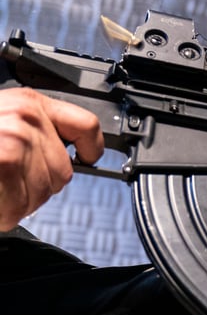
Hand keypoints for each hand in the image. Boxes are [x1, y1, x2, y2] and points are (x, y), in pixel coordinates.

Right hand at [0, 88, 103, 230]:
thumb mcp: (2, 121)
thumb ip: (35, 131)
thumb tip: (72, 154)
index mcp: (28, 102)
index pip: (86, 124)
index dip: (90, 147)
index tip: (87, 157)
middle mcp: (26, 115)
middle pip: (64, 170)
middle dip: (38, 186)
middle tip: (7, 183)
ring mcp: (15, 137)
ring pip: (44, 191)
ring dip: (20, 201)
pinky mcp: (4, 160)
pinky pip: (21, 202)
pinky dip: (5, 212)